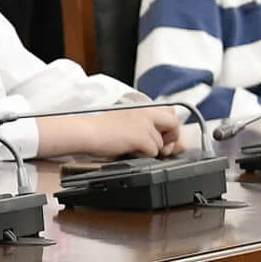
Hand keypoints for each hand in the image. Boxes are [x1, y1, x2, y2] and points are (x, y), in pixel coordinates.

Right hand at [42, 106, 186, 159]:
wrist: (86, 132)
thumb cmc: (99, 129)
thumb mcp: (125, 121)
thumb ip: (144, 126)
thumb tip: (163, 140)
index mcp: (142, 107)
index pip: (169, 111)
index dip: (170, 125)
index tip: (164, 135)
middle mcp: (146, 112)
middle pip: (174, 122)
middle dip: (172, 136)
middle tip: (162, 145)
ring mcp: (144, 124)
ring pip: (161, 142)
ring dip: (151, 149)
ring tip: (134, 148)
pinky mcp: (140, 137)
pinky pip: (153, 151)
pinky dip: (144, 155)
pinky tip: (130, 151)